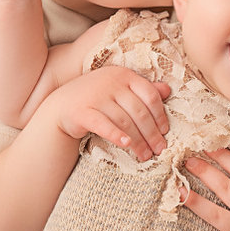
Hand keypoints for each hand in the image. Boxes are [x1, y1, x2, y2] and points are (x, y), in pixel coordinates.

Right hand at [46, 66, 170, 161]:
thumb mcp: (120, 89)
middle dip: (151, 133)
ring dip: (138, 140)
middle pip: (139, 111)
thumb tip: (167, 90)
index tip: (165, 132)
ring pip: (124, 120)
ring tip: (145, 155)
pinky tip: (126, 145)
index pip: (149, 95)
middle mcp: (111, 82)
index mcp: (124, 75)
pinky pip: (103, 125)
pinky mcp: (82, 111)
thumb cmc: (97, 98)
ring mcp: (96, 96)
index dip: (160, 115)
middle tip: (159, 149)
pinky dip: (116, 135)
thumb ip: (142, 90)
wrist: (62, 105)